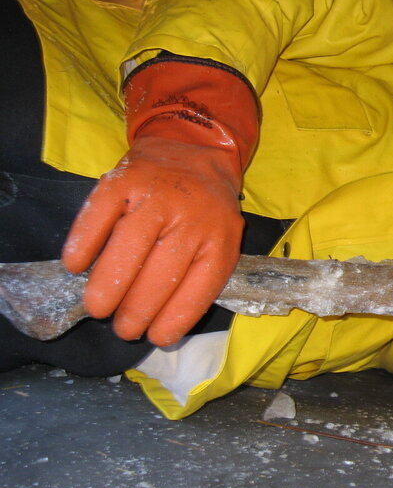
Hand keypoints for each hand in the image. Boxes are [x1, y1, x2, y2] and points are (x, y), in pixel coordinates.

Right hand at [62, 59, 257, 345]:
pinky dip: (84, 242)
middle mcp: (192, 218)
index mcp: (220, 238)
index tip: (156, 337)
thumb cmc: (205, 209)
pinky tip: (76, 265)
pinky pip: (100, 214)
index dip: (175, 318)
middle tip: (123, 328)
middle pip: (161, 274)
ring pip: (129, 247)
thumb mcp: (221, 240)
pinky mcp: (125, 179)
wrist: (194, 150)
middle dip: (137, 310)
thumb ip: (201, 277)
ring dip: (109, 285)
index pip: (199, 288)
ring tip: (99, 308)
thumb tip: (165, 327)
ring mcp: (158, 196)